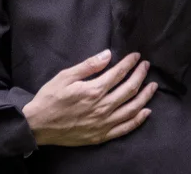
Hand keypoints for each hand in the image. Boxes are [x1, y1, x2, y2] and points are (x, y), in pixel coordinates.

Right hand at [23, 50, 157, 146]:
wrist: (38, 126)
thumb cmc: (50, 98)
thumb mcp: (65, 76)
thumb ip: (88, 65)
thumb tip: (108, 54)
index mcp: (93, 90)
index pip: (119, 73)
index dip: (130, 63)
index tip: (137, 56)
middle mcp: (102, 107)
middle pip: (129, 89)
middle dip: (140, 75)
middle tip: (146, 66)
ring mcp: (103, 123)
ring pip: (132, 108)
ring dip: (145, 96)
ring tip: (152, 86)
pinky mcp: (101, 136)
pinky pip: (125, 128)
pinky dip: (138, 119)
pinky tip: (146, 111)